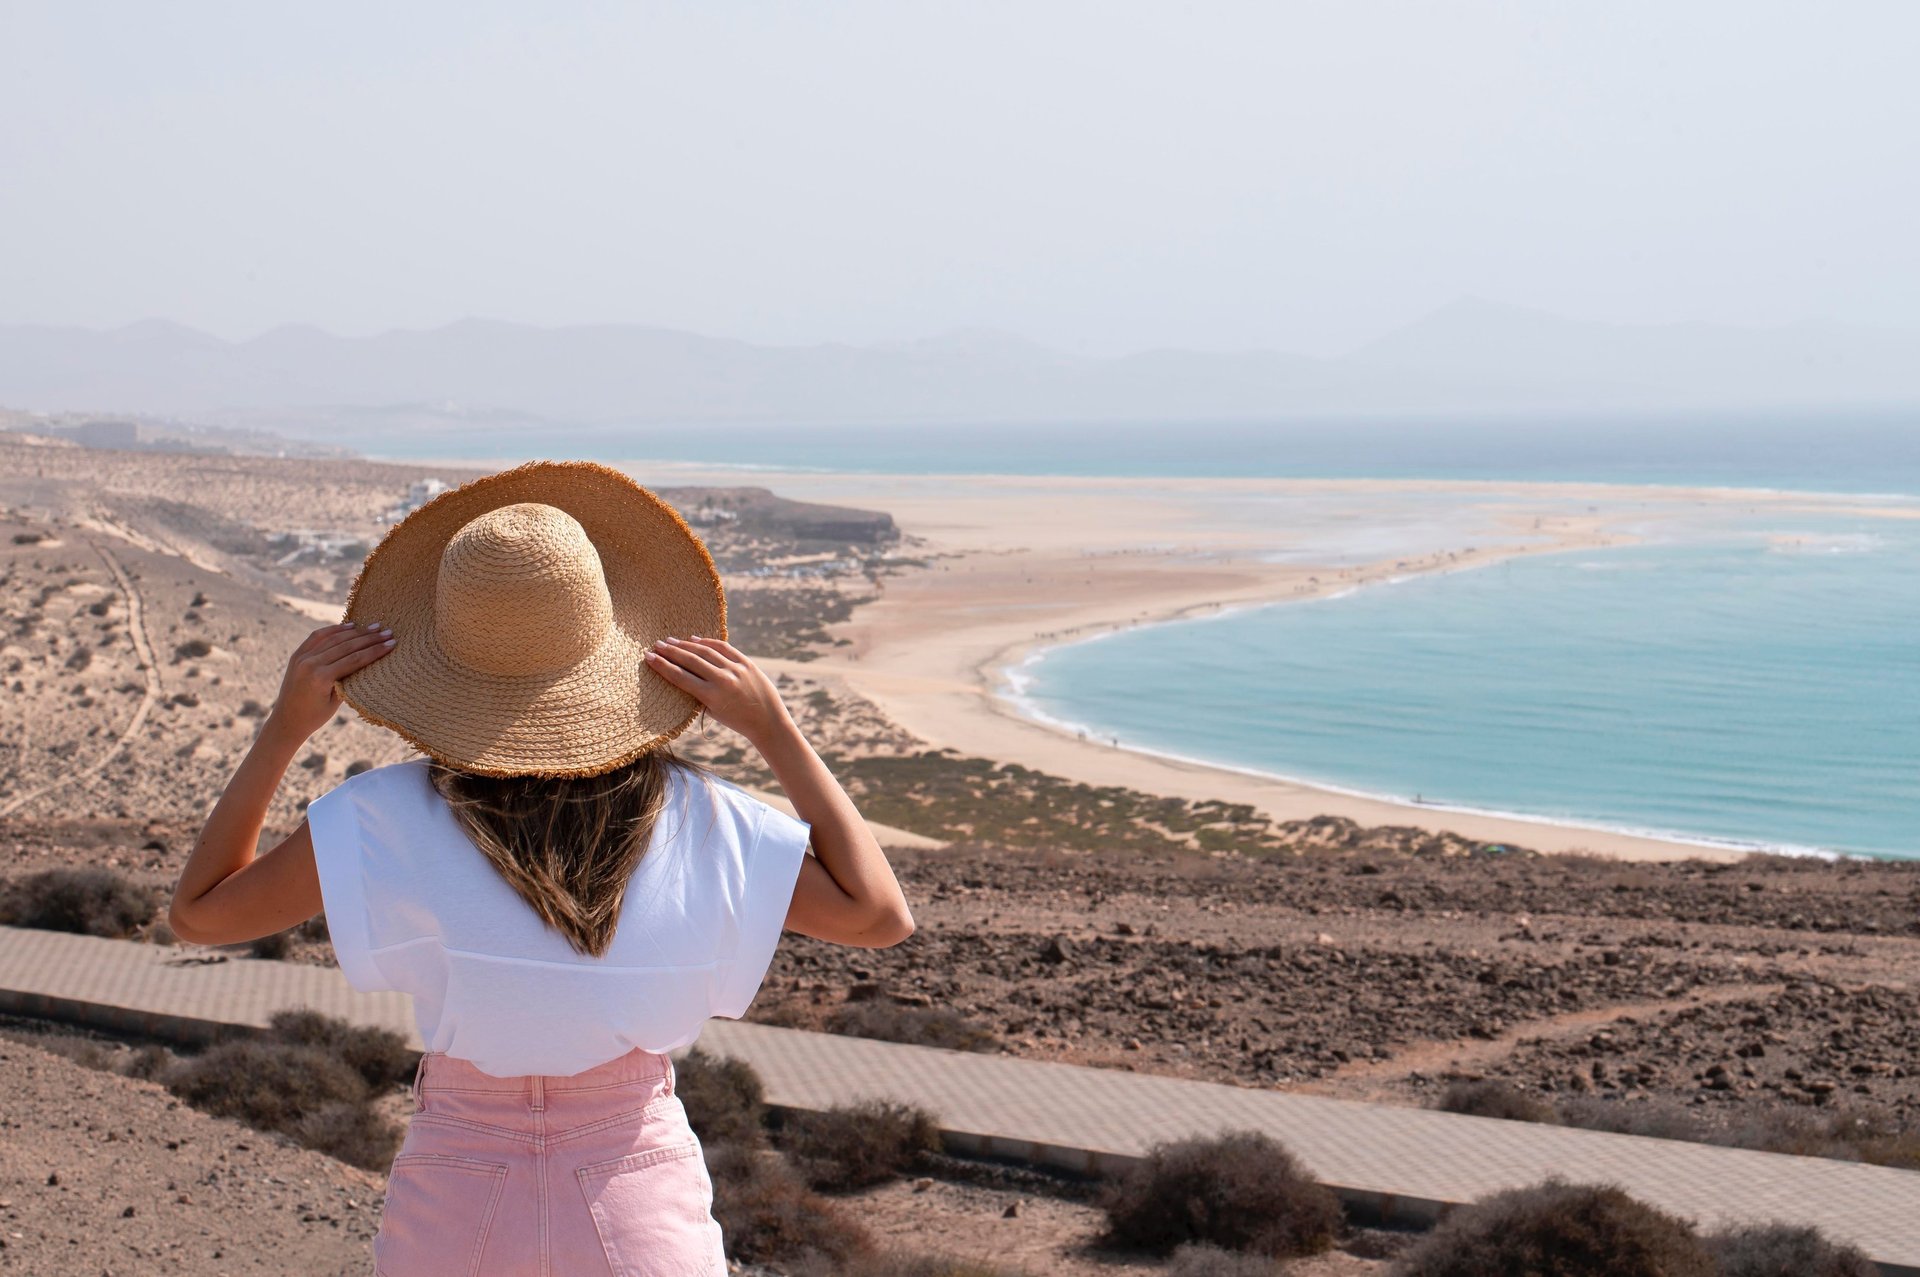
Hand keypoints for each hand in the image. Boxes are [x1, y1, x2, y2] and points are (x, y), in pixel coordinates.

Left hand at [267, 621, 395, 741]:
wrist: (286, 721)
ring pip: (334, 638)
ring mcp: (302, 657)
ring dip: (356, 631)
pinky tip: (350, 626)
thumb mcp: (336, 702)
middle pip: (346, 646)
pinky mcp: (297, 655)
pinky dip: (334, 630)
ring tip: (374, 627)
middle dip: (369, 638)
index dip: (375, 650)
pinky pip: (318, 637)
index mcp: (321, 678)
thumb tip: (367, 660)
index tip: (391, 643)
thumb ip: (349, 679)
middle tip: (388, 632)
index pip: (355, 659)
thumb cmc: (315, 717)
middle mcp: (310, 664)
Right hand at [643, 635, 793, 746]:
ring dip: (685, 644)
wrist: (768, 721)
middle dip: (670, 651)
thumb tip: (680, 671)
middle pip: (690, 660)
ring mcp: (735, 669)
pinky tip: (694, 639)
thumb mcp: (713, 712)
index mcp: (711, 696)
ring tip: (670, 640)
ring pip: (705, 651)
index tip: (648, 657)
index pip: (680, 677)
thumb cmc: (737, 721)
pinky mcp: (747, 663)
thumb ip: (698, 693)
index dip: (662, 666)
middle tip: (656, 645)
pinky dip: (707, 642)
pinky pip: (723, 648)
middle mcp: (722, 680)